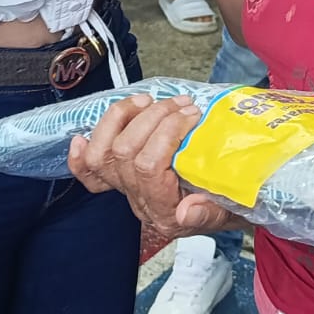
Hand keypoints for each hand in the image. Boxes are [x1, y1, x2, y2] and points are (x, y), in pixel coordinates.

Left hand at [67, 93, 237, 242]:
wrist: (227, 207)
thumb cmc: (230, 202)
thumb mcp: (232, 209)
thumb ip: (210, 212)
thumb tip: (187, 209)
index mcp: (165, 211)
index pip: (149, 167)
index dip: (167, 133)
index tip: (193, 114)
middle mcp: (140, 201)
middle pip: (125, 153)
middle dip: (152, 118)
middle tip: (182, 103)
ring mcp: (125, 190)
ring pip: (102, 154)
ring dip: (123, 118)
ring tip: (150, 101)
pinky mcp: (118, 178)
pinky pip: (89, 170)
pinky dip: (81, 153)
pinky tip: (82, 136)